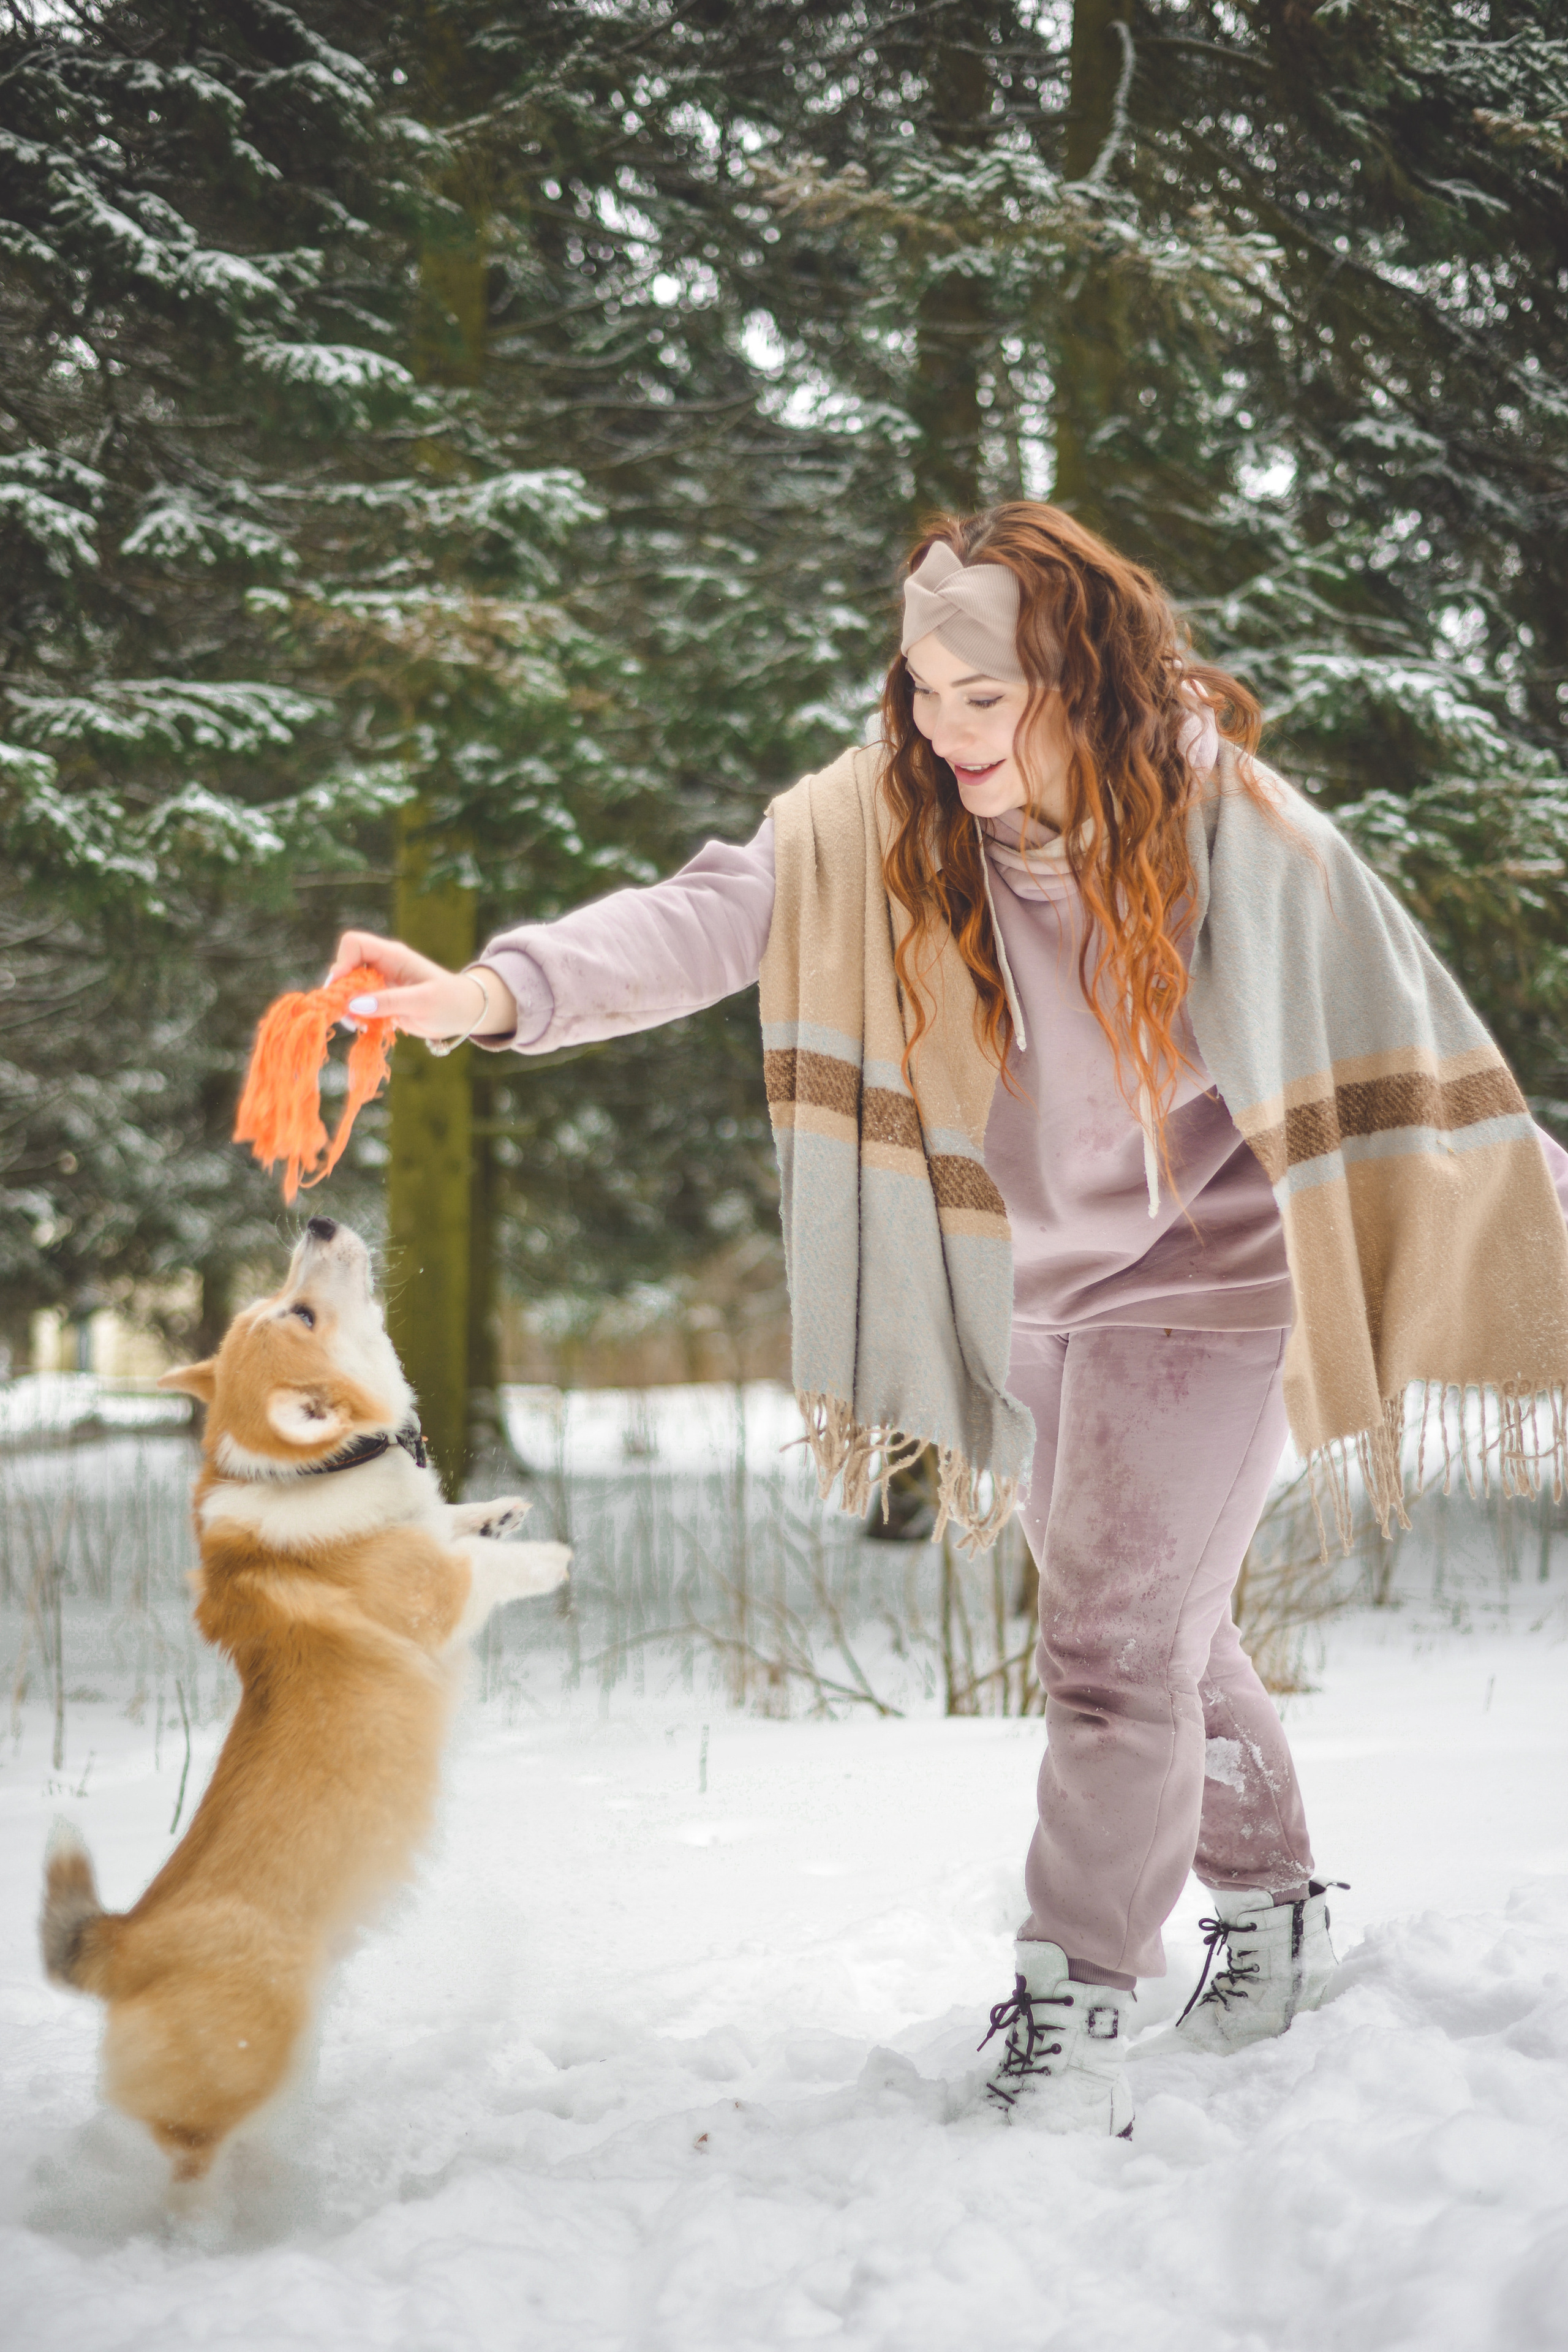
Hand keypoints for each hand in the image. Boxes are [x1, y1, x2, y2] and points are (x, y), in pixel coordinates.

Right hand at [327, 931, 516, 1040]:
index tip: (343, 989)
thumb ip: (389, 1002)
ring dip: (347, 1006)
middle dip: (341, 989)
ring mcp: (381, 983)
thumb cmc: (451, 1002)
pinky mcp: (382, 1001)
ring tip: (357, 1025)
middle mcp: (383, 966)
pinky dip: (357, 1016)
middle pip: (346, 967)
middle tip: (347, 1014)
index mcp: (393, 956)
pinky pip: (359, 1005)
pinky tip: (367, 1028)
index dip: (342, 963)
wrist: (466, 1014)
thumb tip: (353, 1004)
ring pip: (349, 988)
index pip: (354, 944)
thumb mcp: (422, 1002)